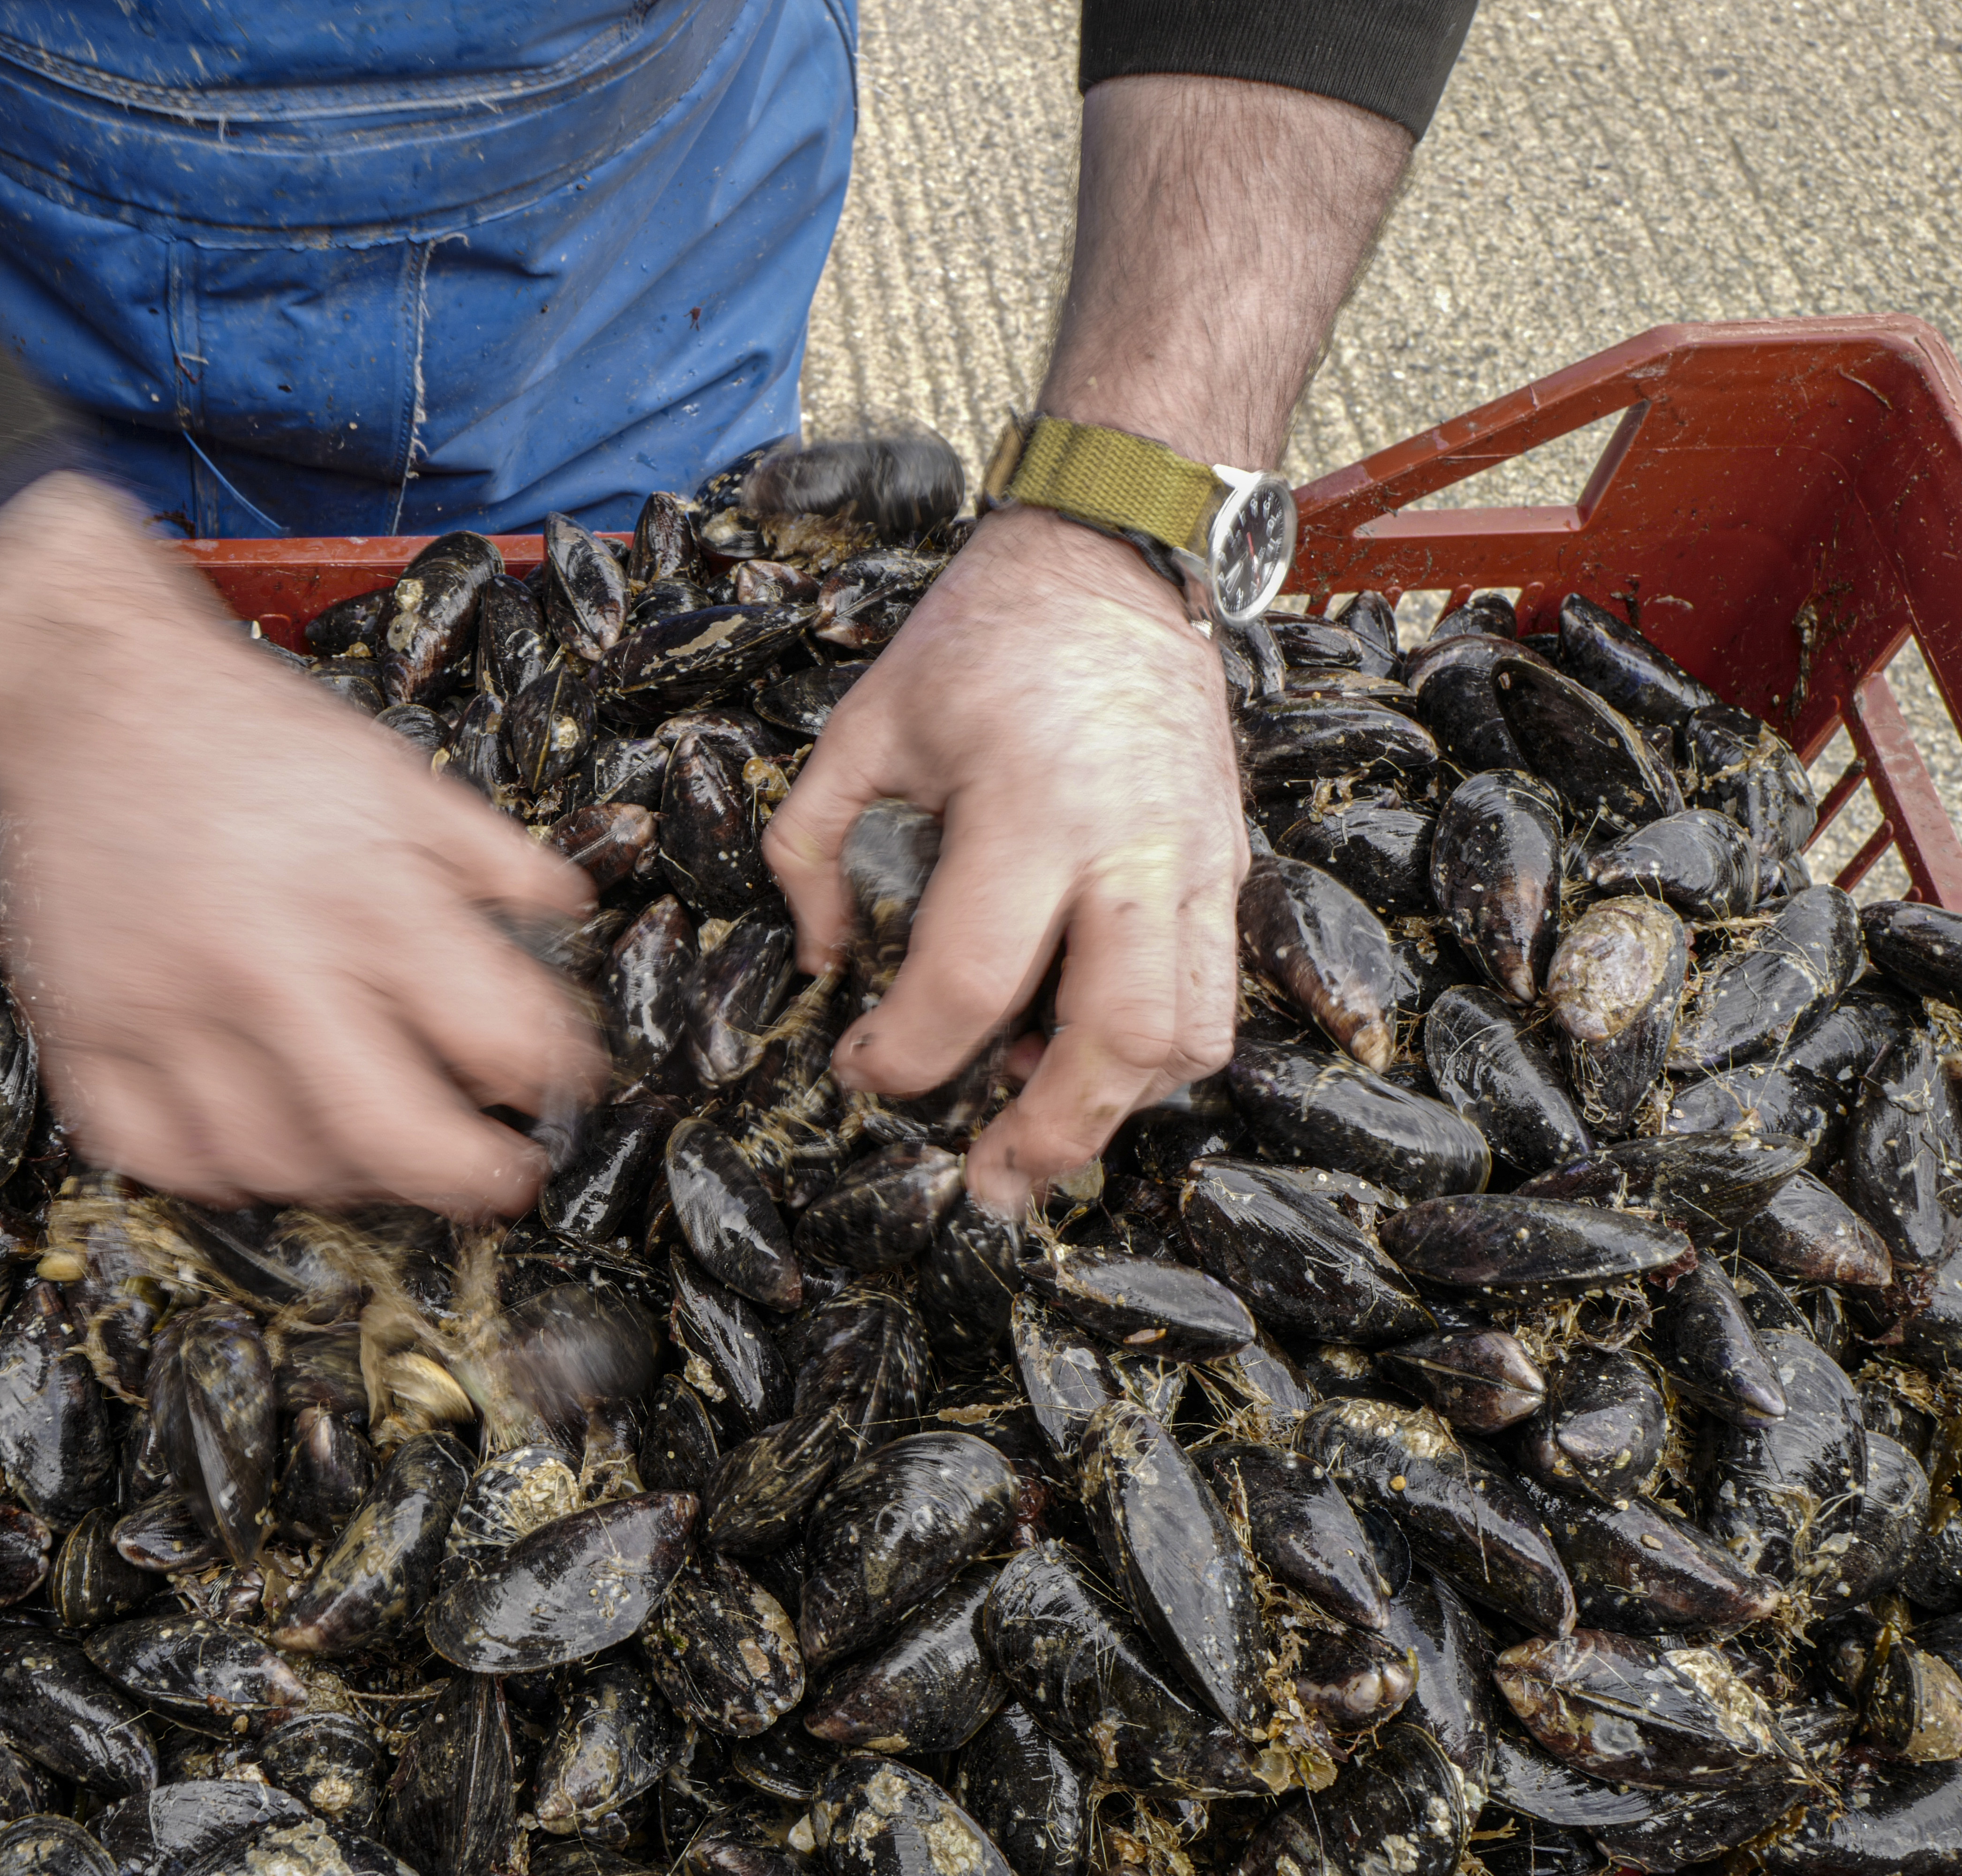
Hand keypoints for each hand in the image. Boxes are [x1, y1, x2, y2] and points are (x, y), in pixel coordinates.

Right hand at [0, 474, 603, 1214]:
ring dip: (343, 1178)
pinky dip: (215, 1171)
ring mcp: (166, 1009)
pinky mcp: (83, 1031)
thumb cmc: (249, 729)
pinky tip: (253, 1141)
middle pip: (391, 1136)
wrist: (88, 689)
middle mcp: (267, 964)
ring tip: (373, 1148)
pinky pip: (156, 1157)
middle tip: (496, 1180)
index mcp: (363, 894)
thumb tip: (570, 915)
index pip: (495, 1038)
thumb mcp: (394, 771)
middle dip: (467, 1178)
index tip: (552, 1086)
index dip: (546, 1076)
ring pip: (274, 1165)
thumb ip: (488, 854)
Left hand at [763, 505, 1245, 1213]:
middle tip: (985, 1181)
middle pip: (1114, 1041)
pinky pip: (1216, 993)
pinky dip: (1161, 1052)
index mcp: (1030, 811)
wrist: (1114, 562)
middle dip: (1047, 1132)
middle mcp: (1132, 849)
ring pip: (1190, 1036)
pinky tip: (1091, 1059)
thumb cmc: (979, 640)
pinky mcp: (1230, 865)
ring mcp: (1198, 861)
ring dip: (1118, 1109)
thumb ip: (809, 844)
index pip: (970, 981)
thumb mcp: (863, 724)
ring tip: (1042, 1137)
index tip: (860, 1067)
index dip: (904, 1053)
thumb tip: (819, 963)